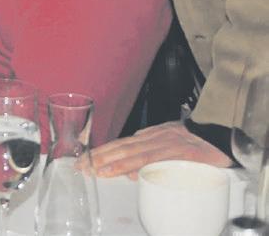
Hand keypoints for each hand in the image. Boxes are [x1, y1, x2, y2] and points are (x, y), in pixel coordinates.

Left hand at [90, 120, 230, 177]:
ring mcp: (166, 142)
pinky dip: (138, 165)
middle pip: (122, 147)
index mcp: (150, 135)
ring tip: (96, 171)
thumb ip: (149, 153)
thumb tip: (130, 172)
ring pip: (134, 153)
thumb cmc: (196, 139)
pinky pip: (155, 158)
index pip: (120, 144)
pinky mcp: (180, 150)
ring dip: (113, 162)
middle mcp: (154, 136)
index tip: (84, 160)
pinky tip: (126, 172)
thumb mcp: (169, 143)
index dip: (101, 152)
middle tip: (81, 166)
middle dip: (99, 157)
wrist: (221, 131)